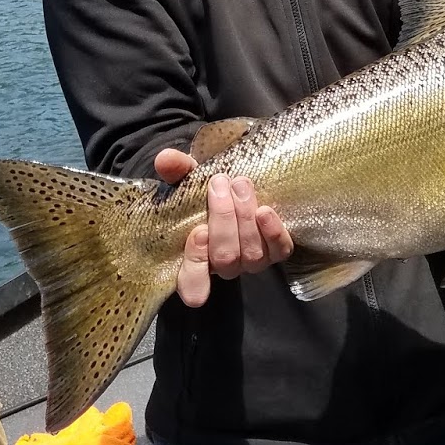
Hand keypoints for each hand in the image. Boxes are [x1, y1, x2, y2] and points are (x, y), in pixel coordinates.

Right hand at [154, 147, 293, 306]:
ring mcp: (251, 261)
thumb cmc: (208, 188)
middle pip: (225, 258)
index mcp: (196, 258)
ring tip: (240, 185)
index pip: (192, 284)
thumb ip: (176, 170)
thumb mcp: (189, 178)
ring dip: (245, 218)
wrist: (239, 184)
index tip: (199, 230)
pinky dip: (273, 232)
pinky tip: (265, 211)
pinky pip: (279, 251)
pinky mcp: (276, 251)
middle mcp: (224, 265)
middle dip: (224, 220)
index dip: (196, 263)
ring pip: (251, 255)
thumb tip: (166, 159)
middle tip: (221, 184)